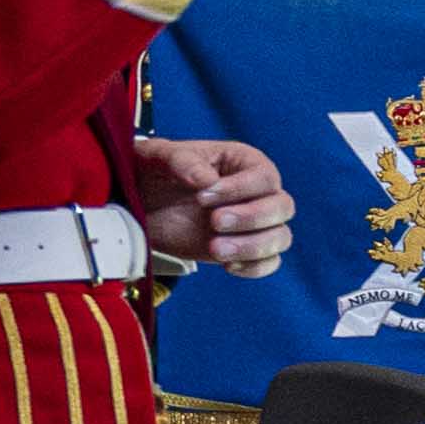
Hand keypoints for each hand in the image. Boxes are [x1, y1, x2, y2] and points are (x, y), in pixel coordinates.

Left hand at [130, 135, 293, 276]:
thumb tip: (206, 180)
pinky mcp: (245, 249)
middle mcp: (257, 192)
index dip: (240, 189)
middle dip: (252, 217)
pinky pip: (269, 262)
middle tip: (214, 222)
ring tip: (215, 249)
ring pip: (280, 237)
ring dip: (252, 246)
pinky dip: (253, 267)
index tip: (202, 197)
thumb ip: (182, 162)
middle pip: (282, 206)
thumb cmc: (155, 171)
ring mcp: (253, 223)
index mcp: (245, 162)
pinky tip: (226, 265)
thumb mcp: (159, 156)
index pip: (265, 177)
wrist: (142, 203)